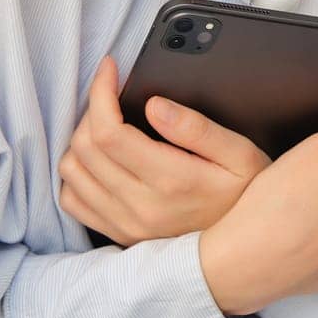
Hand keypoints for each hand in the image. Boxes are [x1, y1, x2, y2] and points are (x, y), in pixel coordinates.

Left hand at [57, 55, 271, 246]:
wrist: (244, 248)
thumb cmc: (243, 195)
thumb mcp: (239, 154)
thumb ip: (197, 127)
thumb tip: (155, 105)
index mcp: (170, 180)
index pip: (109, 132)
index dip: (100, 92)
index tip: (109, 69)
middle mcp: (140, 205)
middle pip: (85, 147)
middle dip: (92, 108)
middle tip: (113, 94)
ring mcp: (125, 223)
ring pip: (73, 172)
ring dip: (81, 139)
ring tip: (106, 123)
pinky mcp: (118, 234)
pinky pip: (73, 200)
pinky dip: (77, 173)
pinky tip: (99, 159)